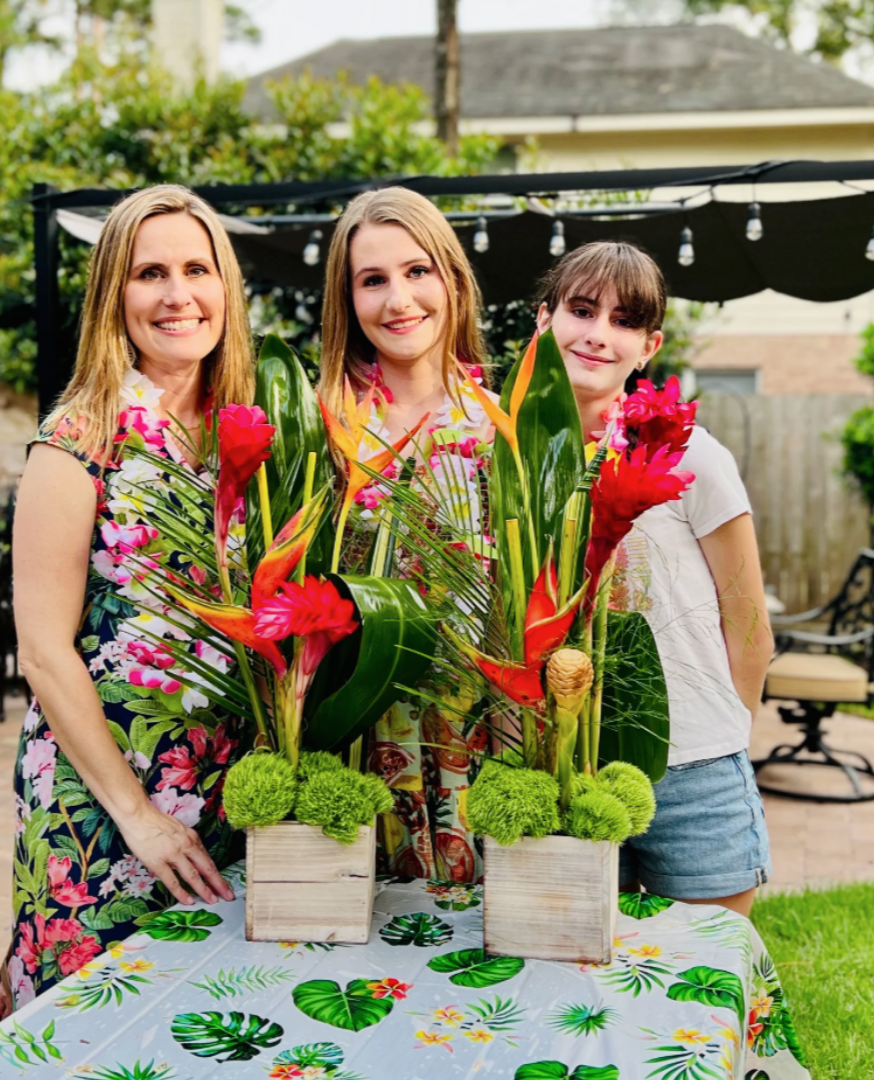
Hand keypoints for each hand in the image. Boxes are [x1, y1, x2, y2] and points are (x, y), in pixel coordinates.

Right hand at [117, 802, 234, 906]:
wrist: (137, 815)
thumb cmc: (155, 821)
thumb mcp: (178, 829)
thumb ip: (186, 843)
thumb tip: (193, 857)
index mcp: (192, 837)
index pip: (207, 859)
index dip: (217, 873)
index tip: (223, 884)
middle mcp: (186, 845)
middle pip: (206, 868)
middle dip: (219, 883)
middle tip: (228, 896)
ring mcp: (172, 854)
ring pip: (193, 876)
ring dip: (204, 890)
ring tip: (212, 901)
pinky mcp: (158, 862)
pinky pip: (173, 881)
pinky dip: (182, 893)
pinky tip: (189, 901)